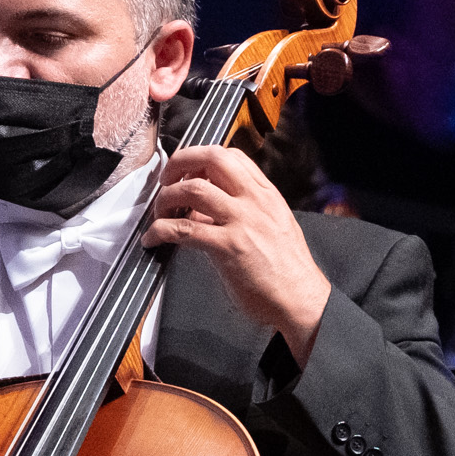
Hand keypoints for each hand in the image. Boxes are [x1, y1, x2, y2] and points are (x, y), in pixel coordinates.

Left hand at [142, 145, 334, 366]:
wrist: (301, 299)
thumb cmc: (288, 270)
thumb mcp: (273, 226)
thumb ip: (244, 211)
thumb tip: (206, 209)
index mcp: (266, 195)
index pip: (231, 156)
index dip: (201, 158)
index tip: (187, 171)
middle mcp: (254, 201)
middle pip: (212, 158)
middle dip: (180, 162)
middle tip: (166, 180)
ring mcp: (242, 222)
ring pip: (193, 190)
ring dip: (166, 198)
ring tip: (159, 212)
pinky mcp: (228, 247)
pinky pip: (183, 229)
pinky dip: (160, 230)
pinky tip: (153, 239)